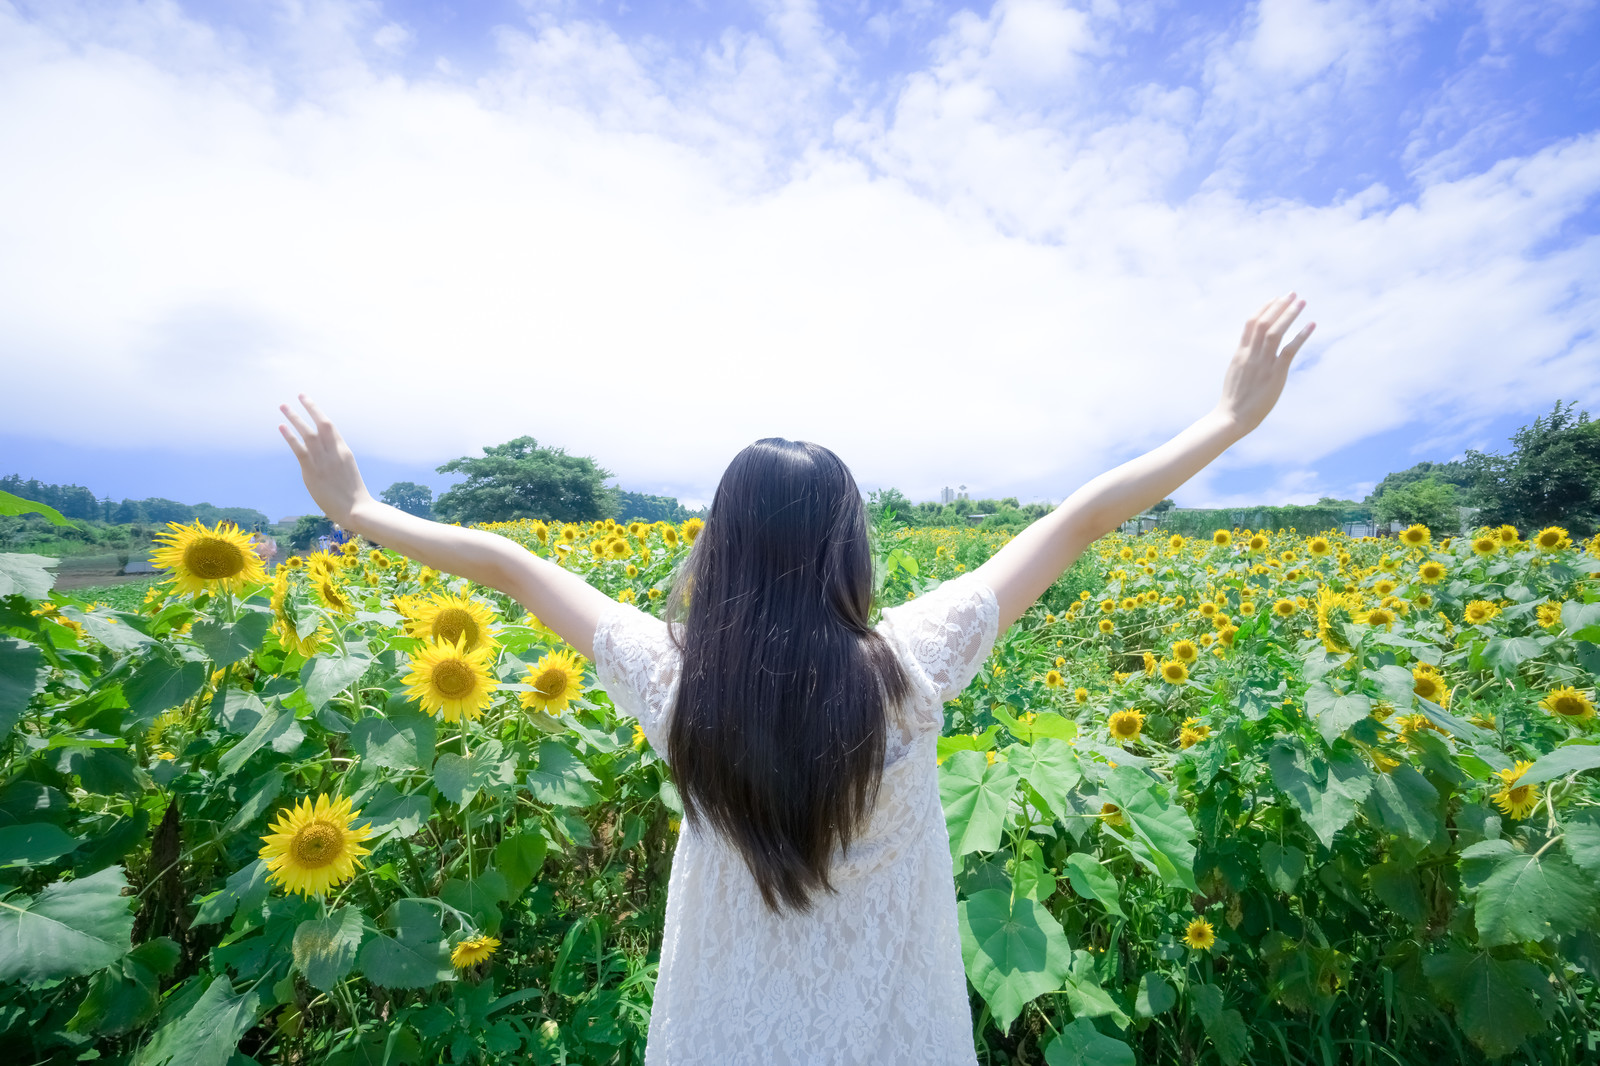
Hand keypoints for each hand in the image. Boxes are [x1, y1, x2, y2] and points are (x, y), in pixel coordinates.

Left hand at [277, 394, 374, 525]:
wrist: (357, 509)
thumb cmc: (353, 497)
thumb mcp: (347, 473)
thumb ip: (336, 463)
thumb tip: (326, 460)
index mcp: (344, 451)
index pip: (331, 427)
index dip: (319, 413)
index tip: (311, 403)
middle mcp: (334, 451)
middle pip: (321, 423)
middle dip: (310, 407)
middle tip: (300, 395)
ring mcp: (323, 460)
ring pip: (308, 432)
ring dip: (295, 417)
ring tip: (284, 405)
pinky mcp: (312, 471)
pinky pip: (299, 449)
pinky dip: (290, 436)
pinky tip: (281, 426)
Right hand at [1214, 293, 1313, 435]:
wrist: (1232, 417)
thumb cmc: (1234, 400)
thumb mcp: (1235, 374)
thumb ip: (1245, 360)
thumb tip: (1251, 352)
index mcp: (1240, 354)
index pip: (1251, 324)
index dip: (1264, 308)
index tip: (1275, 299)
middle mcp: (1251, 354)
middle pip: (1264, 322)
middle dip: (1278, 306)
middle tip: (1292, 293)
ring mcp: (1262, 363)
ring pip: (1275, 331)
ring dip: (1289, 314)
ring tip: (1302, 302)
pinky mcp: (1275, 374)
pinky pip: (1289, 350)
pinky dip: (1301, 335)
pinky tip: (1311, 325)